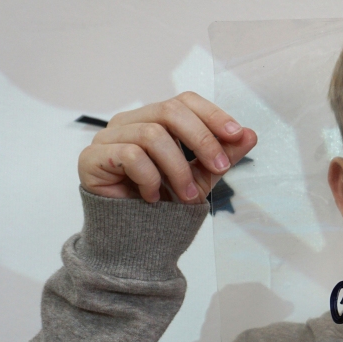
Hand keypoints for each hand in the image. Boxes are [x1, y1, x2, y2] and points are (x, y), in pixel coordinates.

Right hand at [78, 92, 257, 203]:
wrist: (135, 240)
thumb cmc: (165, 202)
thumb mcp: (202, 177)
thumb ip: (223, 155)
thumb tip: (250, 134)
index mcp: (155, 120)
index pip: (184, 101)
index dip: (212, 114)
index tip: (237, 136)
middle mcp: (130, 122)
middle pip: (169, 111)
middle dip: (202, 140)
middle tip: (220, 168)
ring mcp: (108, 137)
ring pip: (152, 135)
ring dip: (178, 168)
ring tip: (186, 195)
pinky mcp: (92, 158)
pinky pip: (129, 155)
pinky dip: (150, 178)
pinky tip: (153, 197)